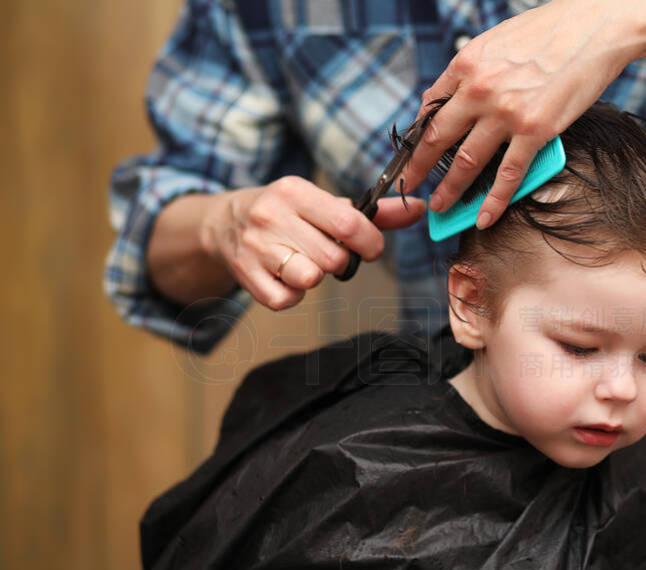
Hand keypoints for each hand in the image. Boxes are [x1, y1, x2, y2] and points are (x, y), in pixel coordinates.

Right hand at [202, 176, 424, 310]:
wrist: (225, 223)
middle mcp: (271, 215)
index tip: (368, 249)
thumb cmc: (289, 214)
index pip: (348, 222)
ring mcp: (255, 246)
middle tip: (326, 254)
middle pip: (332, 258)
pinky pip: (287, 300)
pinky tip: (287, 278)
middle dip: (339, 262)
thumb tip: (419, 209)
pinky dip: (293, 296)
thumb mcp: (324, 203)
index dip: (369, 243)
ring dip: (316, 277)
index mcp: (295, 191)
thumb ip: (374, 212)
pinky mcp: (245, 275)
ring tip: (305, 263)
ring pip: (310, 279)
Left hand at [399, 0, 640, 227]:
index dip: (417, 134)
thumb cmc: (551, 30)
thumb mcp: (497, 40)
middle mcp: (480, 89)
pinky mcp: (536, 131)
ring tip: (442, 206)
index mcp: (467, 63)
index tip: (411, 152)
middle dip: (419, 168)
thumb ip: (474, 70)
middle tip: (411, 186)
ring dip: (450, 189)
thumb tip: (455, 96)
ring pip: (467, 162)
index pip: (430, 107)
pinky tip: (484, 217)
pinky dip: (494, 201)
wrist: (595, 26)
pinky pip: (509, 174)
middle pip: (438, 138)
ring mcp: (506, 113)